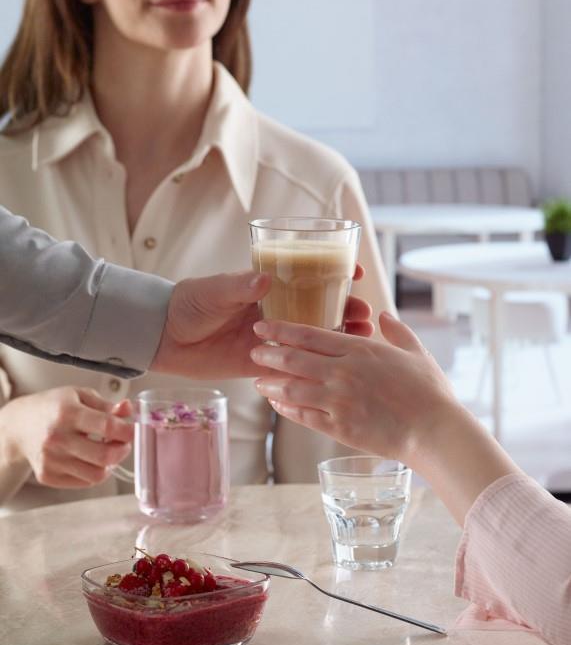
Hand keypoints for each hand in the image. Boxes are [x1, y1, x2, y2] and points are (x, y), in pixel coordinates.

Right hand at [0, 387, 132, 488]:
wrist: (19, 426)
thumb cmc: (53, 407)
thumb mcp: (79, 396)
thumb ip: (107, 405)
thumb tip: (129, 409)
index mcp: (68, 413)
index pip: (108, 426)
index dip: (128, 431)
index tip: (134, 429)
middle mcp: (57, 438)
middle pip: (105, 456)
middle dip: (123, 450)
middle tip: (123, 443)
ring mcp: (51, 460)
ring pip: (97, 474)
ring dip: (110, 464)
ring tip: (106, 451)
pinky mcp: (48, 476)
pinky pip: (84, 482)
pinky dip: (95, 472)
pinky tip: (90, 459)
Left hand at [151, 266, 373, 378]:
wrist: (164, 337)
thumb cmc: (188, 303)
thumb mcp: (215, 290)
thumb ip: (240, 286)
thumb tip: (265, 279)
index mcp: (267, 288)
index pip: (308, 277)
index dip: (335, 273)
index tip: (358, 273)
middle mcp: (275, 312)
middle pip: (319, 310)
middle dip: (345, 310)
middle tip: (365, 315)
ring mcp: (271, 338)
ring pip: (312, 338)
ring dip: (337, 338)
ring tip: (360, 340)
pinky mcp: (261, 363)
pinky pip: (292, 365)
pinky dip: (313, 366)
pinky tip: (336, 371)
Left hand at [251, 312, 520, 524]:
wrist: (434, 432)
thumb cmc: (430, 392)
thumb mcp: (416, 352)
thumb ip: (397, 332)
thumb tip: (383, 316)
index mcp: (359, 351)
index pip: (309, 335)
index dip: (281, 330)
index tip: (263, 327)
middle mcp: (343, 373)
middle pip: (293, 360)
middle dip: (268, 354)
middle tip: (253, 351)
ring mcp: (338, 401)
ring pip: (292, 388)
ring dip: (271, 383)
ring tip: (257, 381)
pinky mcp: (339, 427)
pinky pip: (303, 415)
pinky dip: (286, 408)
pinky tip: (277, 404)